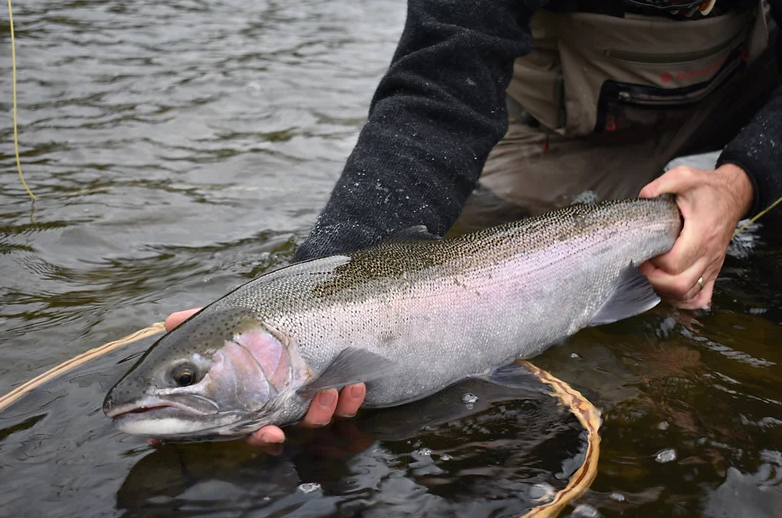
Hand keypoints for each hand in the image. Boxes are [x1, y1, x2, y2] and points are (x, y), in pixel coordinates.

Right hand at [164, 308, 365, 445]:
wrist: (316, 297)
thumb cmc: (266, 316)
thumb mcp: (232, 318)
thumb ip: (200, 323)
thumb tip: (169, 322)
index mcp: (249, 395)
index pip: (238, 424)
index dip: (240, 436)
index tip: (262, 435)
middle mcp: (278, 403)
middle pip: (271, 432)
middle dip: (270, 437)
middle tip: (276, 432)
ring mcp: (309, 400)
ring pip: (313, 422)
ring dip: (320, 411)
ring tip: (327, 389)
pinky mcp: (340, 394)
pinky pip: (347, 408)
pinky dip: (351, 400)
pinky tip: (353, 384)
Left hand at [638, 163, 752, 309]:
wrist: (732, 195)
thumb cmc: (708, 189)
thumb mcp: (684, 177)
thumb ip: (661, 185)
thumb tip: (642, 197)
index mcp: (701, 234)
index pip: (674, 264)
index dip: (653, 263)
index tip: (643, 252)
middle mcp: (708, 254)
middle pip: (679, 285)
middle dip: (655, 281)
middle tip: (643, 267)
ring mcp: (712, 264)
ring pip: (688, 295)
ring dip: (666, 291)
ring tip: (653, 276)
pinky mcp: (713, 270)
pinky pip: (701, 297)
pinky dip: (684, 300)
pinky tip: (670, 290)